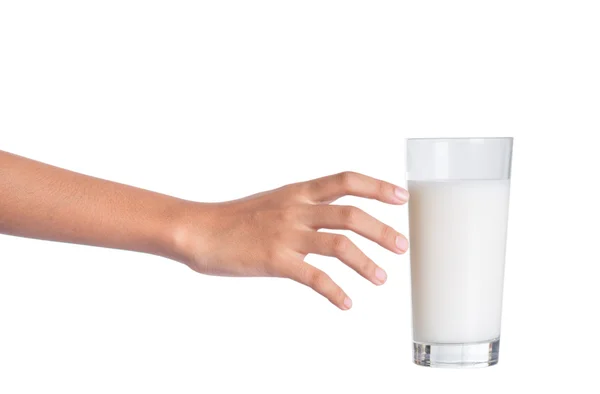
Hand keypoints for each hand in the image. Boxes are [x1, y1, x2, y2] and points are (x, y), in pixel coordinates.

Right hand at [170, 172, 408, 309]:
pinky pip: (315, 277)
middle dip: (382, 230)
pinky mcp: (276, 260)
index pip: (345, 181)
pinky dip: (335, 292)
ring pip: (339, 245)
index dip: (377, 186)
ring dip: (366, 263)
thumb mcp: (274, 201)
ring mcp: (287, 234)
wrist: (200, 230)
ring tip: (381, 278)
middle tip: (402, 246)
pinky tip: (346, 303)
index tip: (401, 196)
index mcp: (298, 192)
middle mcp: (297, 209)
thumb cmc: (236, 218)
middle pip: (351, 215)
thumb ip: (303, 206)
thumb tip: (331, 215)